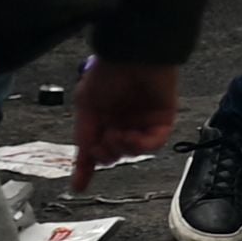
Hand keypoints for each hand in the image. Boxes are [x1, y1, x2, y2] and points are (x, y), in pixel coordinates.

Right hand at [69, 58, 178, 174]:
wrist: (134, 53)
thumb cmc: (108, 72)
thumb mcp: (85, 105)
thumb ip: (84, 135)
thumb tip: (82, 163)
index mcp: (103, 117)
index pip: (94, 149)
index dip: (85, 168)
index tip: (78, 187)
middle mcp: (123, 121)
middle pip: (113, 154)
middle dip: (104, 155)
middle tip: (100, 143)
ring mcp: (143, 121)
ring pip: (133, 152)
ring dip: (121, 149)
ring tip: (115, 135)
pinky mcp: (163, 119)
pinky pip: (154, 144)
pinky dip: (140, 145)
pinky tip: (130, 136)